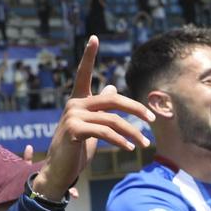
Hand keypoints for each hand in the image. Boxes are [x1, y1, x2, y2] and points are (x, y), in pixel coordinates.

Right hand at [35, 37, 152, 201]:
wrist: (58, 172)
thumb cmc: (76, 150)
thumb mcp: (92, 127)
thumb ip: (101, 108)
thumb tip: (110, 86)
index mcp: (78, 100)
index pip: (84, 74)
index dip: (88, 55)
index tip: (94, 37)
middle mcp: (74, 104)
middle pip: (112, 99)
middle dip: (135, 108)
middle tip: (152, 119)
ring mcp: (72, 116)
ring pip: (113, 120)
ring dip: (132, 133)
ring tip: (144, 144)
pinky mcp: (74, 130)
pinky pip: (105, 132)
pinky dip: (121, 140)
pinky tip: (130, 147)